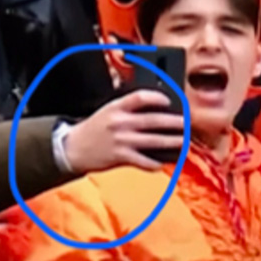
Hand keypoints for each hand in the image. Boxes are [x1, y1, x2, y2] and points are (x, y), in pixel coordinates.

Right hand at [64, 90, 185, 173]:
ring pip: (153, 141)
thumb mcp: (107, 111)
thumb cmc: (94, 129)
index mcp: (116, 107)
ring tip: (184, 142)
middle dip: (174, 122)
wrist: (74, 148)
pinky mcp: (121, 157)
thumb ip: (127, 109)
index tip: (169, 101)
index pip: (140, 97)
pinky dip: (155, 163)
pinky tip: (162, 162)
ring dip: (172, 142)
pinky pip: (144, 161)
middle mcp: (120, 123)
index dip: (157, 98)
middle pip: (153, 120)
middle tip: (186, 123)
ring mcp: (121, 141)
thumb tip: (153, 108)